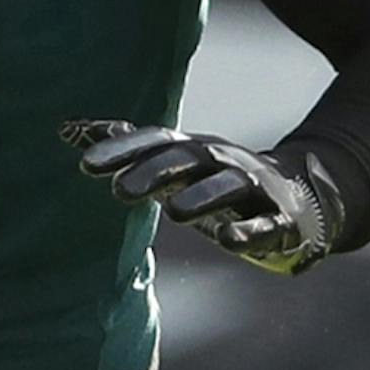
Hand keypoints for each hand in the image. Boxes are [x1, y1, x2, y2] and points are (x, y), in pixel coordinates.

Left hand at [62, 120, 341, 274]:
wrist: (298, 199)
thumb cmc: (219, 182)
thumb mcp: (175, 162)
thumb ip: (128, 148)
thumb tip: (70, 128)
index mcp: (195, 150)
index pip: (156, 141)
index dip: (124, 150)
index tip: (86, 164)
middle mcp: (223, 162)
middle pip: (189, 159)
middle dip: (155, 171)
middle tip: (119, 191)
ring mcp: (255, 189)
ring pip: (229, 187)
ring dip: (202, 197)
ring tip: (173, 212)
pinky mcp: (280, 221)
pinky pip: (265, 225)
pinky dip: (247, 232)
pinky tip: (228, 241)